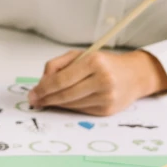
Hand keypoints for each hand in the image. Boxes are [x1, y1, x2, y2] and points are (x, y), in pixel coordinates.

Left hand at [27, 49, 166, 115]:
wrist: (134, 75)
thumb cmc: (102, 63)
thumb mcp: (79, 55)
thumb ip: (56, 65)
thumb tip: (41, 84)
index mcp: (94, 62)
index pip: (61, 80)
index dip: (43, 89)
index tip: (32, 93)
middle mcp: (103, 80)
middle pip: (65, 94)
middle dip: (46, 99)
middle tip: (34, 101)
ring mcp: (107, 97)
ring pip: (71, 104)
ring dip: (56, 104)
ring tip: (46, 101)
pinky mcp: (108, 110)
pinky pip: (81, 110)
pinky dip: (69, 107)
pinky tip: (63, 103)